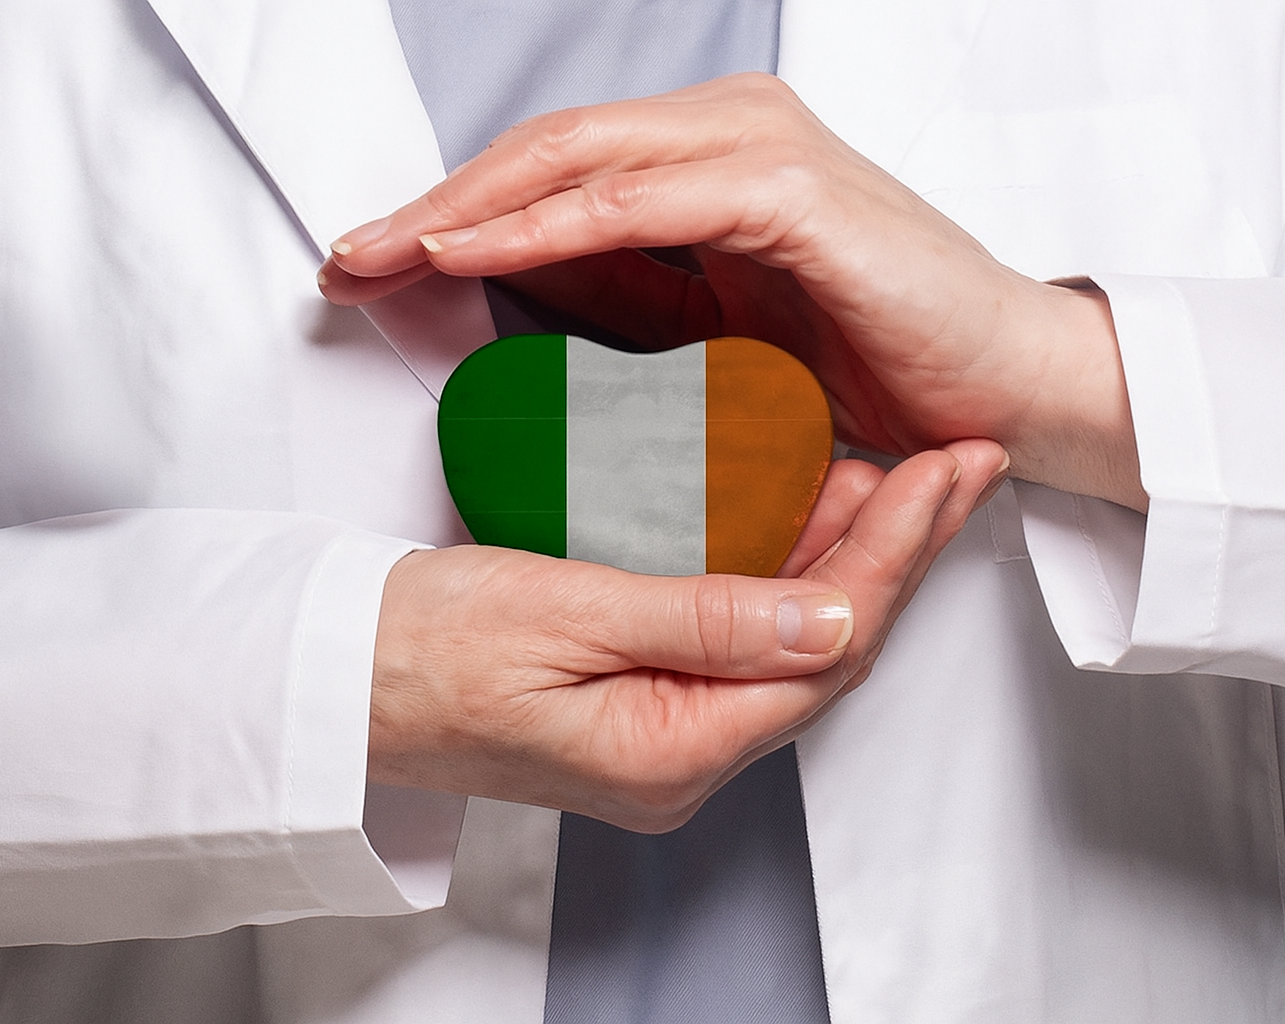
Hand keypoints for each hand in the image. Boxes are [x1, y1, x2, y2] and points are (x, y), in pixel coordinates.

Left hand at [320, 73, 1144, 510]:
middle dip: (438, 205)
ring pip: (578, 160)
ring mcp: (759, 152)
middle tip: (350, 260)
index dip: (458, 212)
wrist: (1005, 392)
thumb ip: (631, 295)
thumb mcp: (719, 331)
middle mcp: (729, 134)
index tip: (376, 265)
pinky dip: (549, 227)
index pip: (556, 170)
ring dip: (469, 209)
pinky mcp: (789, 194)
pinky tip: (475, 254)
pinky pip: (639, 204)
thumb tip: (525, 290)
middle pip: (548, 151)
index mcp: (712, 159)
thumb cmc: (879, 365)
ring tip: (385, 256)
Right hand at [368, 439, 1006, 831]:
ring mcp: (664, 741)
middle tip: (952, 466)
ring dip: (846, 560)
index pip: (826, 649)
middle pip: (827, 655)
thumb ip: (703, 619)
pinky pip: (741, 644)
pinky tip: (800, 518)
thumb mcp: (560, 616)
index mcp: (671, 751)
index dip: (895, 554)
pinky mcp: (643, 709)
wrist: (332, 679)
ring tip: (899, 477)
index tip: (940, 473)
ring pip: (790, 647)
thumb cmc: (417, 650)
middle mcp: (682, 762)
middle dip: (898, 554)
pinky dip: (780, 576)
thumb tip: (834, 618)